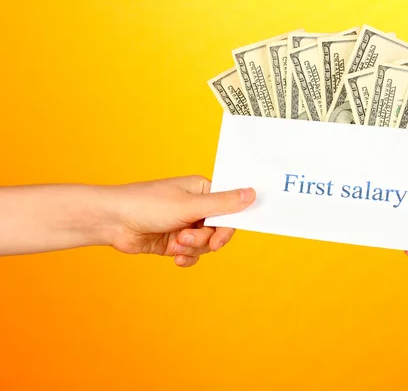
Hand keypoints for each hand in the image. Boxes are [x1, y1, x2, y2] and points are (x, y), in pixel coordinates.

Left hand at [108, 176, 254, 267]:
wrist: (113, 221)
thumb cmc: (147, 204)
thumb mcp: (190, 206)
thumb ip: (223, 204)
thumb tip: (252, 193)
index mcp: (203, 191)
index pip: (229, 209)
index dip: (228, 226)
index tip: (219, 238)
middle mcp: (196, 207)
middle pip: (218, 230)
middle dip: (204, 239)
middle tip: (188, 240)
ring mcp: (185, 224)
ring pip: (205, 245)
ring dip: (191, 248)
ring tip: (174, 244)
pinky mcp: (174, 241)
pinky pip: (192, 254)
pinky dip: (186, 258)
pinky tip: (175, 257)